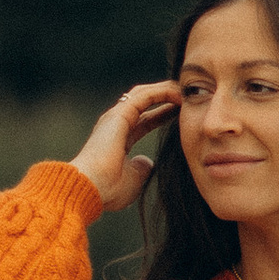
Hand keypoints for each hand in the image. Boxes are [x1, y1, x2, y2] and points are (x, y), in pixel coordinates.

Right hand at [70, 80, 181, 211]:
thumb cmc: (109, 189)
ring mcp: (116, 117)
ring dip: (166, 90)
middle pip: (145, 102)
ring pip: (144, 94)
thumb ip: (141, 168)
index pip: (146, 120)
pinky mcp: (119, 114)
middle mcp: (116, 124)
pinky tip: (179, 94)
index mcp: (119, 138)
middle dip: (165, 96)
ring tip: (186, 89)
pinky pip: (145, 96)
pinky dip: (163, 92)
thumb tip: (147, 162)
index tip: (182, 112)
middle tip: (188, 95)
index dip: (164, 114)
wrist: (91, 188)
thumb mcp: (133, 179)